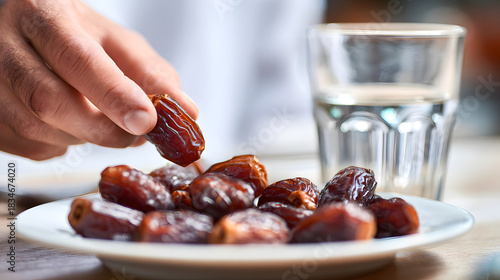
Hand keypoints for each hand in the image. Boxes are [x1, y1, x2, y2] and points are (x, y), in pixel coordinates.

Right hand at [0, 0, 197, 159]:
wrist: (30, 35)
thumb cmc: (79, 37)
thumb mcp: (118, 43)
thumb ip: (153, 74)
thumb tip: (187, 112)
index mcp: (43, 14)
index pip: (77, 58)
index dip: (114, 94)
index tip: (147, 121)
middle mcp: (4, 44)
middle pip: (50, 101)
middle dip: (104, 128)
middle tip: (136, 133)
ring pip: (38, 129)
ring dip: (83, 136)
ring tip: (100, 118)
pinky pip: (30, 147)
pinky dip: (62, 145)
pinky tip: (71, 124)